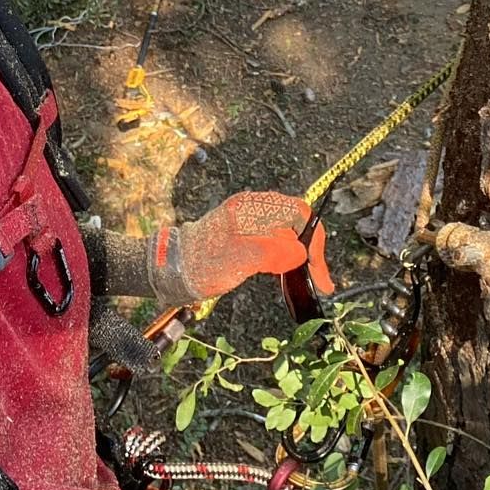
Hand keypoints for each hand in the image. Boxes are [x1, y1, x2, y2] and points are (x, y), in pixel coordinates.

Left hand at [147, 192, 332, 304]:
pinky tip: (289, 277)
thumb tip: (300, 253)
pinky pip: (276, 244)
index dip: (313, 238)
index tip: (316, 266)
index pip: (298, 212)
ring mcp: (251, 224)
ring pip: (288, 235)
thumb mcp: (238, 259)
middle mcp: (255, 211)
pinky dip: (286, 259)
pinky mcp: (247, 238)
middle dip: (311, 249)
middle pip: (296, 223)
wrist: (169, 270)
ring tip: (310, 281)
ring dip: (300, 256)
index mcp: (253, 208)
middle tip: (320, 280)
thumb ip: (272, 252)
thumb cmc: (200, 263)